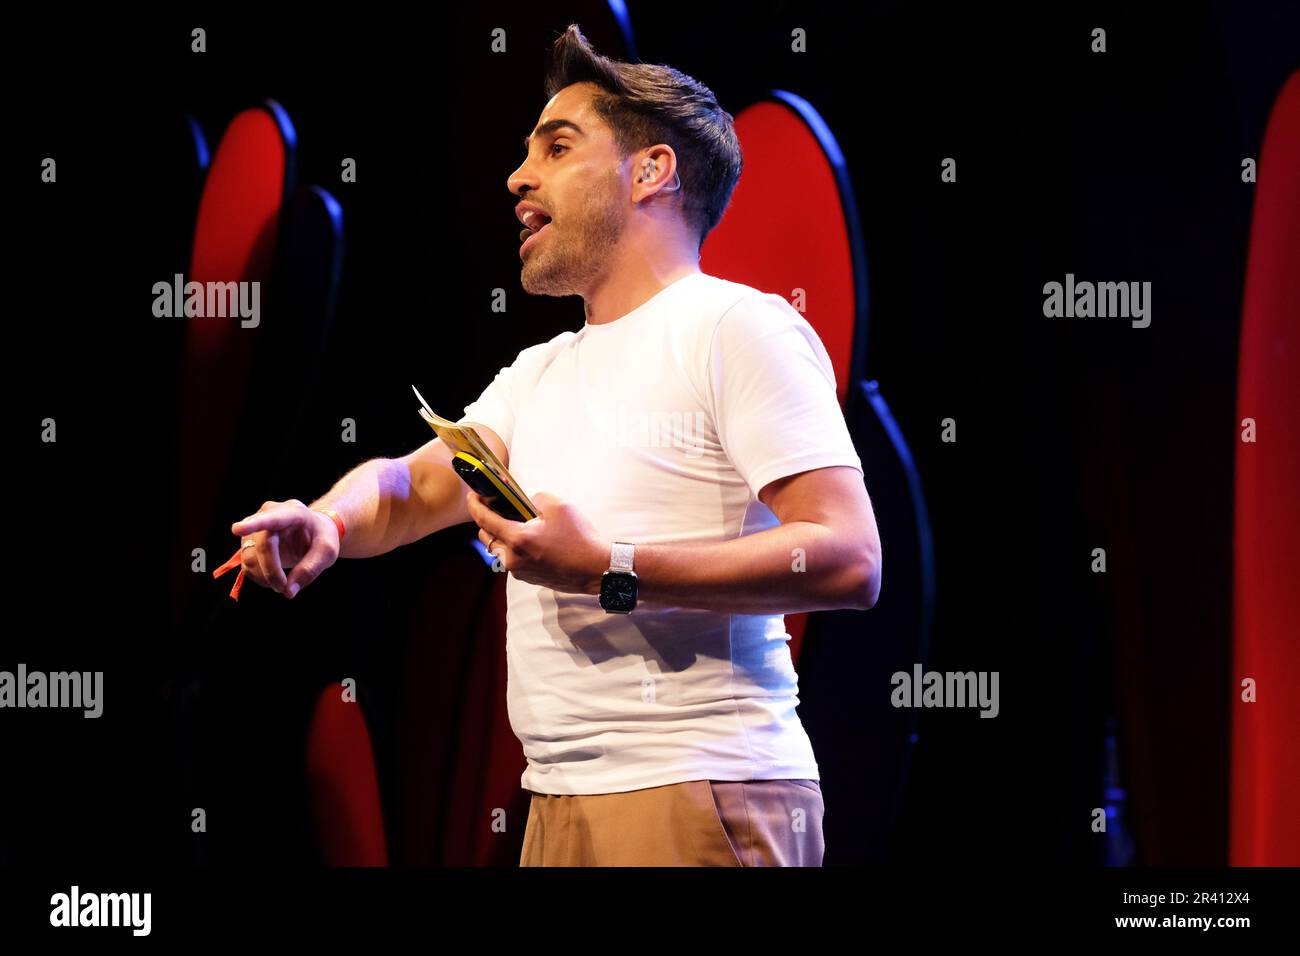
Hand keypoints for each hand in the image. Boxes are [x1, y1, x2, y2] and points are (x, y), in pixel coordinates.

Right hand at [230, 499, 339, 597]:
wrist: (313, 531)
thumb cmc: (321, 538)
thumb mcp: (327, 551)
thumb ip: (310, 569)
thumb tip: (288, 591)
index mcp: (293, 512)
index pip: (271, 519)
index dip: (253, 525)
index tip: (236, 529)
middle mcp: (269, 514)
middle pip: (262, 546)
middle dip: (272, 571)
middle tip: (284, 588)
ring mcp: (255, 527)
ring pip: (249, 557)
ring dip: (264, 576)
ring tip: (282, 583)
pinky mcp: (248, 541)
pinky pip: (246, 564)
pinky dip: (258, 577)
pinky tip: (272, 578)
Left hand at [467, 490, 606, 594]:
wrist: (596, 570)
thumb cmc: (579, 539)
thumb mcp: (560, 507)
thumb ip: (538, 498)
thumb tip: (530, 503)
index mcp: (517, 539)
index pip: (485, 520)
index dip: (475, 505)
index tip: (472, 495)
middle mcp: (513, 559)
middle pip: (487, 538)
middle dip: (486, 522)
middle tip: (496, 508)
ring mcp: (521, 572)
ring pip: (500, 551)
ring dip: (503, 536)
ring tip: (517, 523)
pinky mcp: (530, 579)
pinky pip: (514, 560)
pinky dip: (515, 548)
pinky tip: (531, 540)